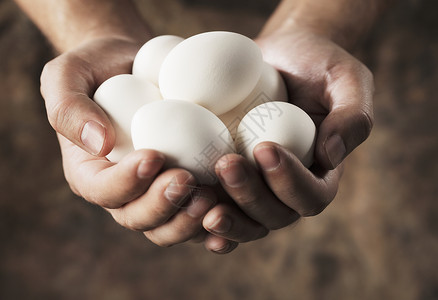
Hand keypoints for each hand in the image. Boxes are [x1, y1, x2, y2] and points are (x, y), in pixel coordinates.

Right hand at [41, 36, 244, 252]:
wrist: (134, 65)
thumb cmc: (98, 68)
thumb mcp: (67, 76)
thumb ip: (68, 108)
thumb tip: (99, 144)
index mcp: (90, 173)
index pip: (104, 191)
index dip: (127, 182)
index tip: (154, 155)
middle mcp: (123, 190)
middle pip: (138, 218)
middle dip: (162, 206)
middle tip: (187, 178)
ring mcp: (155, 191)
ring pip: (168, 226)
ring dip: (189, 219)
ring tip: (211, 196)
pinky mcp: (184, 186)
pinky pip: (196, 213)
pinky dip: (213, 218)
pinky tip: (231, 204)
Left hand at [202, 30, 373, 238]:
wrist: (281, 55)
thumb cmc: (318, 64)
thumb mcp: (348, 79)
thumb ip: (352, 117)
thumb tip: (331, 156)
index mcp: (320, 172)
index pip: (312, 196)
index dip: (290, 182)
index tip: (265, 147)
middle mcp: (288, 187)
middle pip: (275, 215)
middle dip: (250, 196)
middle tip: (226, 163)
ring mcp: (256, 185)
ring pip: (245, 220)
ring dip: (224, 215)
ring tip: (197, 194)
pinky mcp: (227, 177)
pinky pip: (218, 205)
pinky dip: (201, 215)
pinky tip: (184, 205)